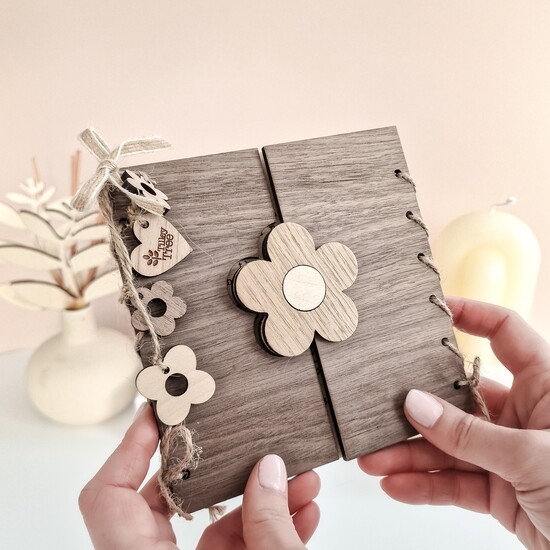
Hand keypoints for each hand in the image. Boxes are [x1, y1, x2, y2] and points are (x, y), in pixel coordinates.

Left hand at [79, 403, 319, 549]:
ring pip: (214, 524)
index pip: (107, 498)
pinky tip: (304, 509)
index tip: (158, 413)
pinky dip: (271, 525)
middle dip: (216, 465)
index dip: (127, 448)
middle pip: (167, 501)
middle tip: (239, 435)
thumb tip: (271, 470)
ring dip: (263, 498)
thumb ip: (267, 526)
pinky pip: (238, 545)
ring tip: (301, 477)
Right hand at [359, 297, 549, 548]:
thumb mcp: (532, 457)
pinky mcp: (500, 491)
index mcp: (544, 387)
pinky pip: (454, 483)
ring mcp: (508, 454)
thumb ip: (469, 434)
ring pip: (449, 446)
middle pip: (458, 399)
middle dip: (417, 409)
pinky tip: (397, 485)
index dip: (471, 314)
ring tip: (374, 461)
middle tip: (379, 408)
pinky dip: (425, 486)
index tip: (432, 309)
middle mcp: (522, 414)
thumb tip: (416, 406)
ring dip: (410, 455)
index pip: (505, 333)